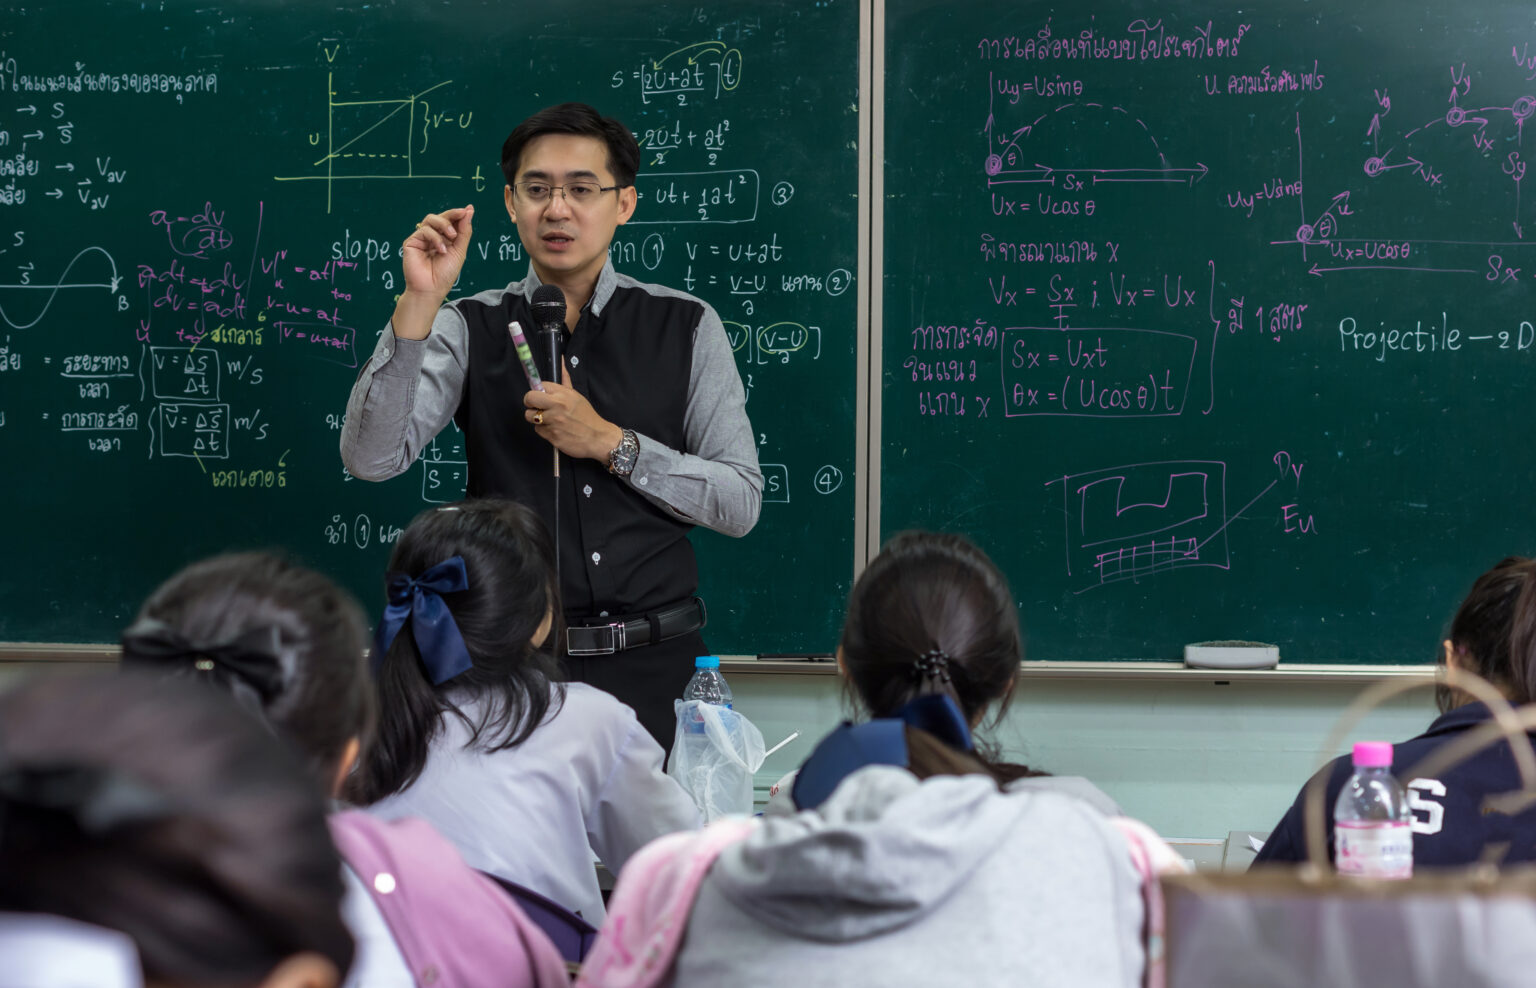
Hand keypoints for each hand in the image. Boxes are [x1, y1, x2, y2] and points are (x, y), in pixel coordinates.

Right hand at [393, 205, 473, 339]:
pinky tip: (441, 250)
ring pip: (430, 219)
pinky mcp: (411, 242)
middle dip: (452, 215)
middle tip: (462, 215)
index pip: (450, 221)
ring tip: (452, 237)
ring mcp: (421, 239)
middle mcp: (432, 237)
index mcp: (444, 239)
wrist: (432, 289)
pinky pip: (424, 230)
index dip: (458, 214)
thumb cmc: (445, 273)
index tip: (468, 209)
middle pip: (440, 217)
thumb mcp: (460, 251)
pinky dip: (435, 238)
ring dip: (444, 224)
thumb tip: (469, 210)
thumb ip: (464, 231)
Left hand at [524, 361, 623, 462]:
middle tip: (537, 407)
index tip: (540, 396)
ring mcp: (554, 421)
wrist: (597, 437)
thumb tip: (560, 361)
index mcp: (563, 395)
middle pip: (529, 398)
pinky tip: (555, 430)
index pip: (539, 385)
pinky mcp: (552, 435)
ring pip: (531, 417)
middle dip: (530, 403)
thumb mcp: (576, 396)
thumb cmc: (587, 417)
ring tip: (551, 420)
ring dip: (537, 419)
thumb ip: (565, 379)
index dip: (537, 391)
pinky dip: (544, 431)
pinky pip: (538, 431)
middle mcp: (558, 406)